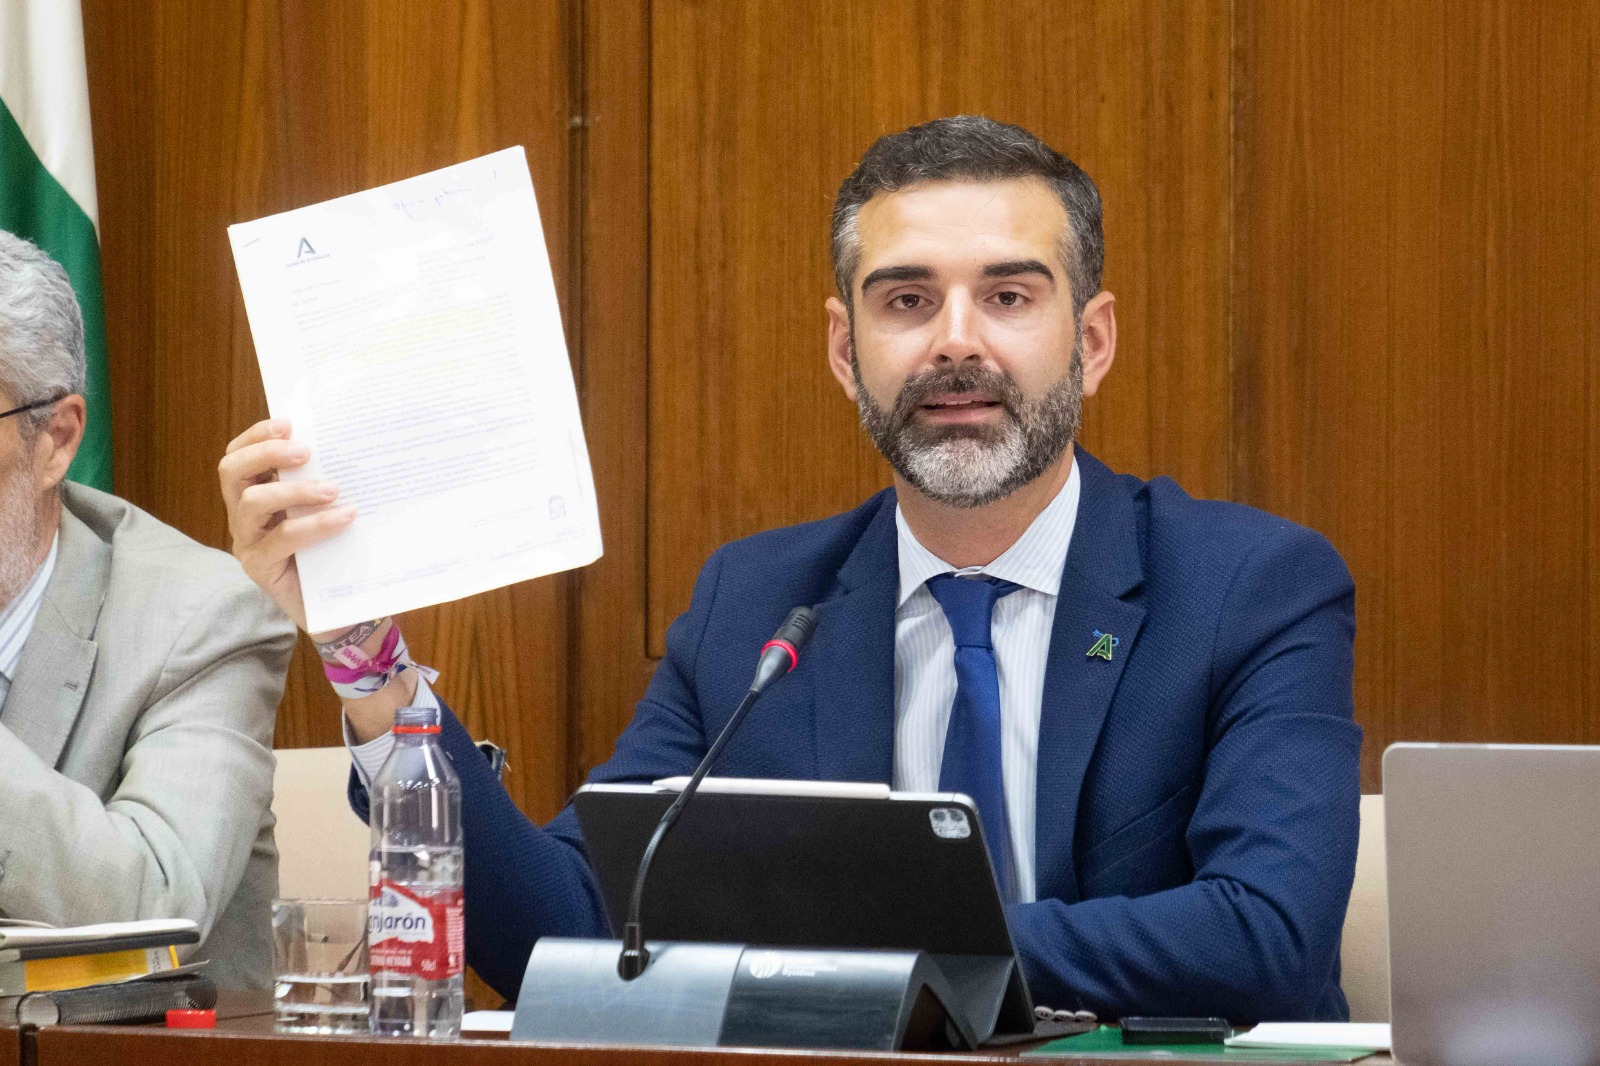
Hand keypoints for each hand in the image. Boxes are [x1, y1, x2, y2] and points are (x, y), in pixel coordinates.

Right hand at [218, 419, 354, 632]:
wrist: (338, 606)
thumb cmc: (332, 551)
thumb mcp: (325, 509)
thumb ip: (321, 482)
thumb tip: (344, 445)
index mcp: (254, 494)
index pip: (239, 456)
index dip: (257, 436)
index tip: (288, 424)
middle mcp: (242, 516)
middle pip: (232, 472)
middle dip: (266, 453)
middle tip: (305, 452)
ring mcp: (247, 542)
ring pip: (252, 503)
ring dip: (293, 490)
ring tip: (331, 489)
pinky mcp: (260, 568)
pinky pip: (282, 539)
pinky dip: (315, 524)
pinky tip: (344, 518)